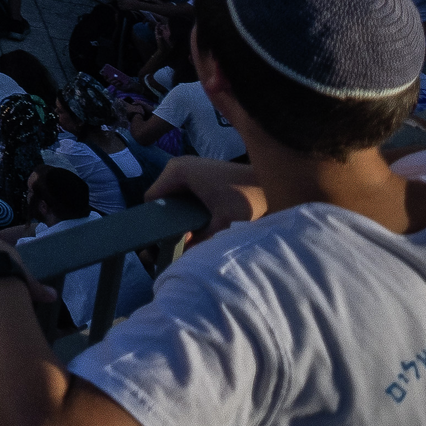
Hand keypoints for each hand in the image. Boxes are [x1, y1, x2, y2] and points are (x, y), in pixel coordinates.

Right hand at [144, 152, 270, 234]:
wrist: (274, 182)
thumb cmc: (246, 198)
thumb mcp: (222, 224)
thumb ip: (200, 242)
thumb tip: (183, 260)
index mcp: (177, 172)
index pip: (152, 199)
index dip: (155, 222)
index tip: (163, 242)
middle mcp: (179, 166)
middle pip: (162, 198)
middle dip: (167, 220)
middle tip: (176, 243)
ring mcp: (190, 168)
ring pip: (174, 198)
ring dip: (179, 216)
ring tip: (187, 236)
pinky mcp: (201, 174)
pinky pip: (185, 194)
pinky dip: (189, 210)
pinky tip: (197, 225)